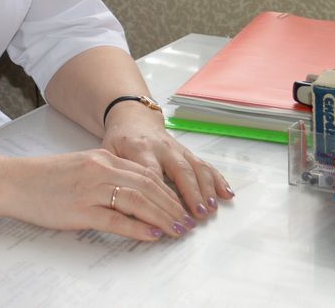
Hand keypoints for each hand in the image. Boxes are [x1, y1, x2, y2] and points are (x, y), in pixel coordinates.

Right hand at [3, 148, 197, 241]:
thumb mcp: (81, 168)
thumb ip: (106, 176)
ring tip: (178, 230)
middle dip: (172, 205)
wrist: (14, 182)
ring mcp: (91, 190)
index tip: (181, 205)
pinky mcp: (81, 210)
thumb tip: (134, 193)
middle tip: (188, 221)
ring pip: (138, 202)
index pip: (145, 174)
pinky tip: (152, 235)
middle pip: (148, 187)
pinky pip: (117, 220)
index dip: (168, 191)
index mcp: (102, 158)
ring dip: (162, 217)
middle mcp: (100, 170)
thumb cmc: (45, 178)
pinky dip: (138, 228)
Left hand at [101, 104, 233, 221]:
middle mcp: (161, 148)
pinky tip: (227, 194)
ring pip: (195, 167)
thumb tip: (121, 205)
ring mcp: (177, 149)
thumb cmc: (119, 141)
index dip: (160, 196)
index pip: (151, 174)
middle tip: (198, 214)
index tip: (166, 216)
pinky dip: (218, 179)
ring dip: (206, 188)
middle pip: (179, 170)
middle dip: (191, 193)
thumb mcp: (108, 154)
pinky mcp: (187, 151)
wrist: (132, 118)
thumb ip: (115, 176)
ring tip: (211, 209)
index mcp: (139, 149)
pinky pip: (205, 164)